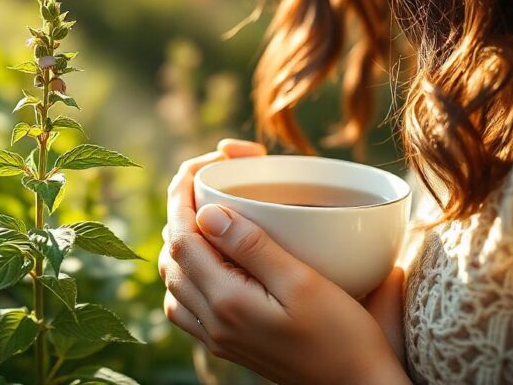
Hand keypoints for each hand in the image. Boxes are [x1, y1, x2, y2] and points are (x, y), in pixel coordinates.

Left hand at [158, 140, 408, 383]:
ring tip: (207, 215)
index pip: (182, 238)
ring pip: (174, 282)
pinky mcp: (227, 345)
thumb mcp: (302, 283)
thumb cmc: (341, 336)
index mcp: (226, 303)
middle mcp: (212, 323)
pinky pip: (186, 306)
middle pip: (172, 257)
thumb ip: (251, 247)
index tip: (195, 168)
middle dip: (181, 213)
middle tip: (206, 183)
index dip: (182, 197)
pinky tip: (213, 262)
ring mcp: (217, 338)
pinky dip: (188, 275)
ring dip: (181, 244)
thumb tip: (207, 213)